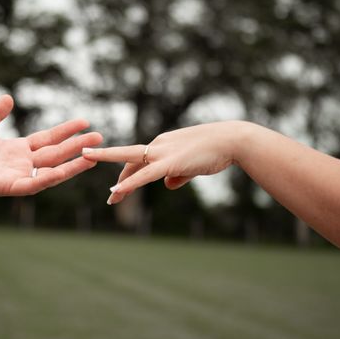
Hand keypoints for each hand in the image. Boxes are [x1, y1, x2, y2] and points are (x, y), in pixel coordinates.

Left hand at [0, 95, 102, 205]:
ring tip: (92, 155)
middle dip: (77, 146)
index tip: (84, 122)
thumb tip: (8, 98)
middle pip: (56, 153)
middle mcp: (20, 163)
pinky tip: (63, 171)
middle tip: (99, 137)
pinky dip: (48, 177)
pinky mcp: (8, 186)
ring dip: (72, 163)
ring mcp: (16, 175)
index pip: (47, 139)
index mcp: (16, 149)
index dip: (65, 131)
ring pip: (51, 169)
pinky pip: (33, 183)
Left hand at [82, 121, 248, 203]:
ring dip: (118, 180)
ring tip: (110, 198)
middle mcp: (159, 144)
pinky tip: (117, 190)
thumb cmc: (216, 150)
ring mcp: (163, 152)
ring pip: (130, 162)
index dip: (127, 175)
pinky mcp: (170, 162)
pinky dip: (130, 183)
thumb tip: (167, 185)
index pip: (138, 158)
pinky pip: (145, 174)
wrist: (232, 140)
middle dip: (112, 172)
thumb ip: (178, 174)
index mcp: (163, 143)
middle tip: (107, 194)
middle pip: (128, 158)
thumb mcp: (192, 164)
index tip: (117, 189)